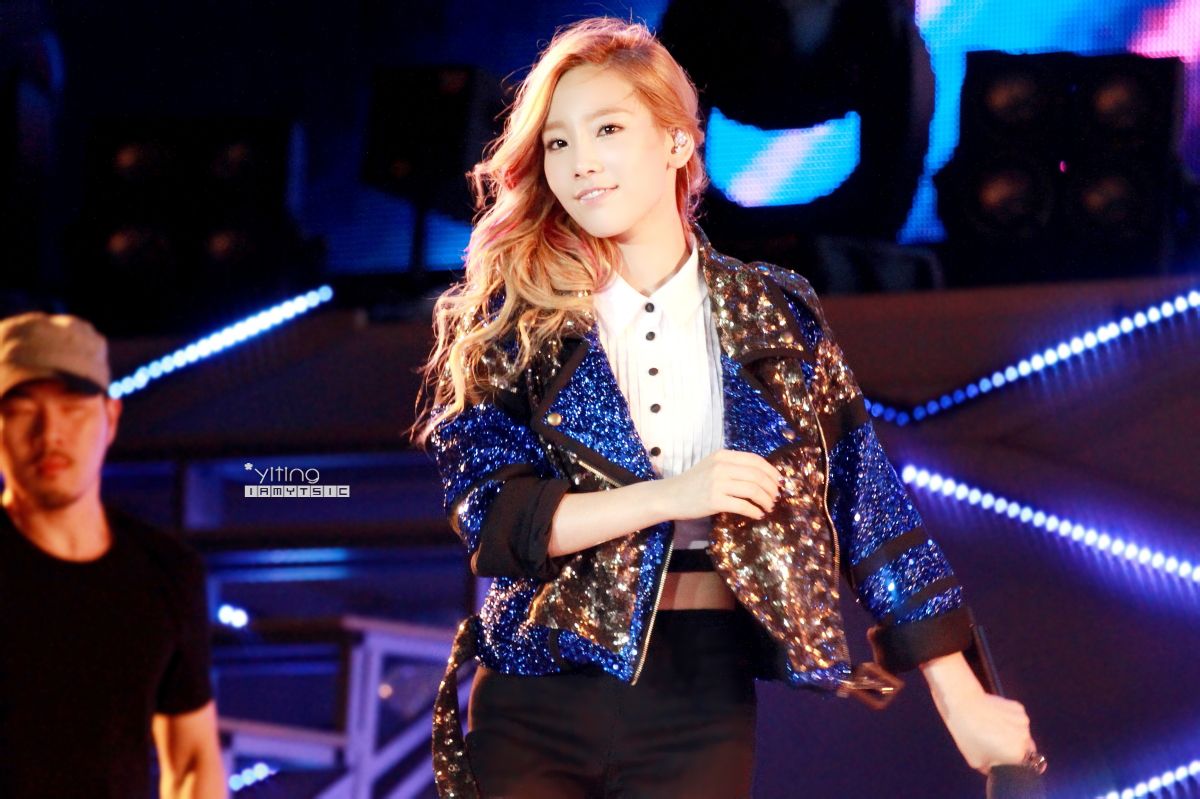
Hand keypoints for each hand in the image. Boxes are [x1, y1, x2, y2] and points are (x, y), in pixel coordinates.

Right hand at [655, 449, 780, 520]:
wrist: (670, 496)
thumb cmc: (693, 482)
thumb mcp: (712, 466)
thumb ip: (733, 466)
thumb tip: (762, 476)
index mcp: (723, 455)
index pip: (755, 460)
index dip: (771, 471)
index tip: (779, 481)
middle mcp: (721, 466)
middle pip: (757, 475)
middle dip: (772, 488)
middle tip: (776, 498)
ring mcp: (717, 483)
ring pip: (753, 490)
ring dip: (766, 500)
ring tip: (768, 507)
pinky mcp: (714, 501)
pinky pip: (743, 506)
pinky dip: (754, 511)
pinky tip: (758, 515)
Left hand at [922, 654, 1034, 773]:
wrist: (964, 705)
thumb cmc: (968, 736)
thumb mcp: (976, 761)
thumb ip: (990, 769)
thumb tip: (994, 767)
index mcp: (1018, 754)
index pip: (1025, 764)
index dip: (1013, 762)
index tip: (1001, 757)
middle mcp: (1026, 738)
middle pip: (1025, 747)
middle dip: (1015, 747)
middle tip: (996, 743)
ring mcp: (1024, 720)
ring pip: (1022, 732)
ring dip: (1014, 732)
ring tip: (994, 728)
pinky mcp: (1019, 707)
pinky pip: (1018, 718)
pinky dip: (1011, 719)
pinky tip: (996, 716)